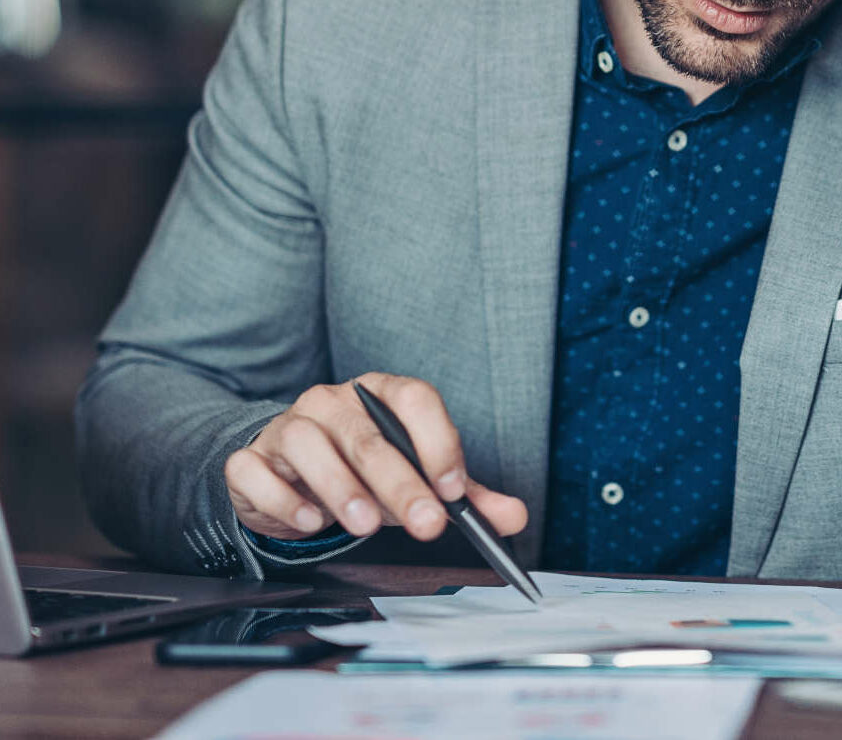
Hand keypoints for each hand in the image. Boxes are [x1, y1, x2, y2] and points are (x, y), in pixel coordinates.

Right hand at [224, 372, 527, 542]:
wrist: (287, 473)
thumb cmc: (362, 469)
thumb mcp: (417, 477)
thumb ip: (466, 496)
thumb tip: (514, 517)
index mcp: (380, 394)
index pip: (414, 398)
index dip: (437, 440)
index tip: (454, 488)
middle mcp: (333, 401)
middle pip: (368, 435)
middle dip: (400, 483)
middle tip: (426, 523)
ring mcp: (289, 426)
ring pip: (311, 445)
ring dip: (341, 488)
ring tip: (365, 524)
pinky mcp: (250, 459)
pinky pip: (258, 472)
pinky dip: (285, 498)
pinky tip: (309, 520)